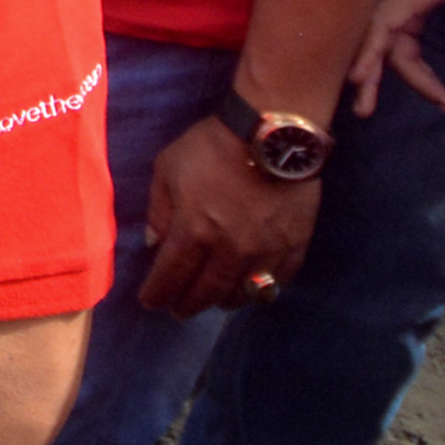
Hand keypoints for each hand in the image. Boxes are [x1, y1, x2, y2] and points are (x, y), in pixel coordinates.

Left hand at [138, 111, 315, 316]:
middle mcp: (229, 250)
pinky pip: (279, 279)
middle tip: (179, 311)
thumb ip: (159, 210)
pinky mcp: (295, 244)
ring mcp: (266, 250)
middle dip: (188, 305)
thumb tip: (154, 245)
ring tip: (214, 300)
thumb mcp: (167, 169)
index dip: (157, 294)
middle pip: (206, 292)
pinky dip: (264, 288)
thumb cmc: (212, 146)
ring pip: (244, 293)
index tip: (150, 302)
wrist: (272, 133)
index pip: (170, 277)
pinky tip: (254, 287)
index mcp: (193, 232)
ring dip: (224, 301)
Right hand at [349, 0, 444, 119]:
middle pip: (380, 41)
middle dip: (373, 76)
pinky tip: (432, 85)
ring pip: (391, 46)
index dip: (368, 51)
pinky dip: (412, 65)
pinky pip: (400, 41)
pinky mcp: (407, 8)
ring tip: (444, 104)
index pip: (382, 22)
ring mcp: (398, 2)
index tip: (357, 78)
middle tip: (365, 111)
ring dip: (411, 77)